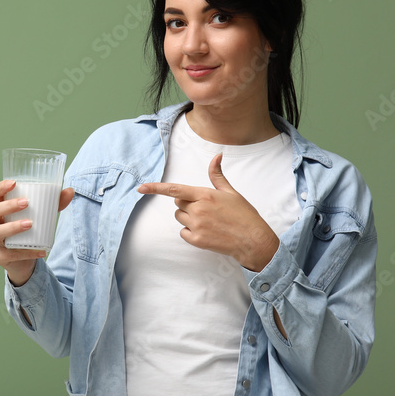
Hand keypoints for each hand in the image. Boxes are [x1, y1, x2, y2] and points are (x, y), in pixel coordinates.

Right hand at [0, 180, 73, 286]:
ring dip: (13, 227)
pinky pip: (11, 254)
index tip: (14, 183)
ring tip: (30, 224)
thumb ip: (54, 204)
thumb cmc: (29, 233)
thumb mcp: (41, 217)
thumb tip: (70, 191)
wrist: (23, 262)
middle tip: (26, 203)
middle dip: (8, 206)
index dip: (1, 187)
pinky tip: (42, 251)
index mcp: (0, 210)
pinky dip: (28, 252)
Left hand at [137, 153, 278, 271]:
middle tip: (205, 208)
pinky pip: (183, 233)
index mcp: (204, 195)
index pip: (175, 189)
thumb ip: (217, 175)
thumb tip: (217, 155)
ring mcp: (197, 226)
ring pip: (179, 217)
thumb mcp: (231, 192)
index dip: (156, 188)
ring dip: (187, 217)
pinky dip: (190, 232)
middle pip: (177, 203)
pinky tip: (206, 231)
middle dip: (186, 203)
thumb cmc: (244, 215)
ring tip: (208, 220)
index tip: (141, 187)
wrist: (253, 240)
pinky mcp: (197, 240)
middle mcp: (198, 209)